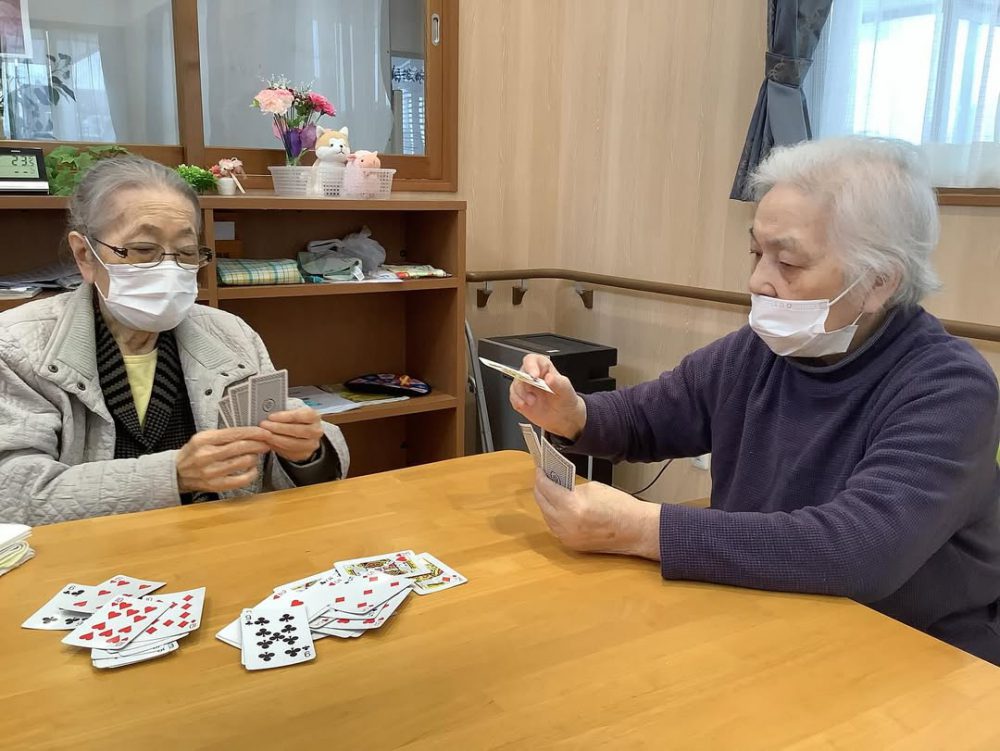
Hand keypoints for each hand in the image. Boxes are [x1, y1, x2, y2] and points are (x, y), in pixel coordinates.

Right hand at [175, 427, 271, 492]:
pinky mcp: (216, 485)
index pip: (235, 433)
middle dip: (259, 444)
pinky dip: (251, 473)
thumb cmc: (193, 453)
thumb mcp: (203, 437)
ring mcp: (211, 472)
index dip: (253, 432)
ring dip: (254, 457)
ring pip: (244, 462)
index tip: (264, 432)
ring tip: (255, 455)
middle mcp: (207, 455)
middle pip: (241, 447)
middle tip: (266, 443)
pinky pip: (241, 480)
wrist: (177, 472)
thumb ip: (224, 434)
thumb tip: (250, 433)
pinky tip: (252, 469)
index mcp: (204, 440)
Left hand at [260, 406, 323, 462]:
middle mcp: (316, 431)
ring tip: (265, 434)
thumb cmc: (297, 420)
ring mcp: (311, 444)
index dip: (284, 416)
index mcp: (314, 417)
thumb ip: (284, 412)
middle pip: (297, 430)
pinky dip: (277, 447)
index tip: (271, 417)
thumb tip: (269, 413)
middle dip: (277, 428)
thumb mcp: (293, 411)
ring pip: (292, 444)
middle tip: (264, 425)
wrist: (305, 432)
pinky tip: (270, 442)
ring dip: (275, 439)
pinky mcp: (304, 454)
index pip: (300, 416)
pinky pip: (289, 452)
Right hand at [509, 355, 586, 440]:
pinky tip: (525, 406)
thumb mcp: (566, 390)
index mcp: (544, 368)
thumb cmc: (565, 399)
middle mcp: (532, 376)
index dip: (531, 366)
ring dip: (521, 395)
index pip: (532, 360)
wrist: (563, 416)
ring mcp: (525, 387)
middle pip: (521, 373)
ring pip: (515, 385)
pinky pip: (514, 397)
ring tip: (532, 402)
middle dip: (525, 384)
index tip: (534, 376)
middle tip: (532, 393)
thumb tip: (549, 377)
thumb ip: (558, 383)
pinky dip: (517, 402)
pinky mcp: (521, 398)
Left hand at [533, 471, 661, 558]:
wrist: (636, 530)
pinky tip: (557, 507)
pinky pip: (555, 527)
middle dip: (541, 488)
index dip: (541, 476)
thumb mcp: (592, 488)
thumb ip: (571, 487)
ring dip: (546, 503)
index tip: (540, 470)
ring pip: (546, 516)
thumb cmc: (621, 507)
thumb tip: (559, 486)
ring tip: (549, 491)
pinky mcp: (572, 545)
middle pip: (541, 502)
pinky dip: (554, 516)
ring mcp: (567, 537)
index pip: (546, 487)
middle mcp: (565, 524)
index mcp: (571, 506)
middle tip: (543, 478)